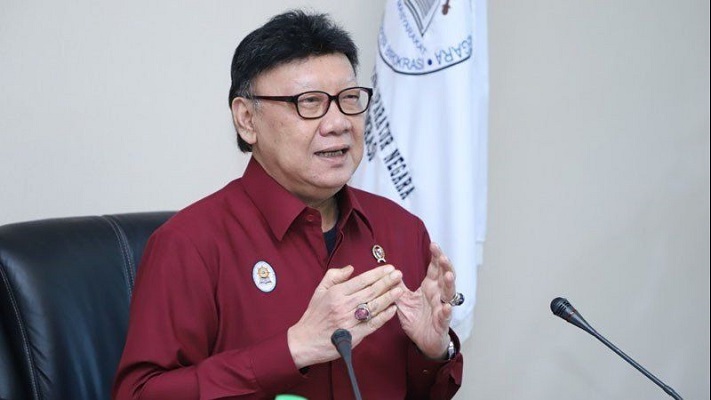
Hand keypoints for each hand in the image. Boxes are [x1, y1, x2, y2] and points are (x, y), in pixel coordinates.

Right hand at [287, 264, 403, 368]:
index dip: (377, 274)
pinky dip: (384, 317)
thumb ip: (334, 276)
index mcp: (336, 293)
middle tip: (399, 274)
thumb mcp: (319, 291)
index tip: (389, 268)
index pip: (361, 280)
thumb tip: (351, 268)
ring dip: (389, 297)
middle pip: (370, 291)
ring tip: (400, 289)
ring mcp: (350, 321)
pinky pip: (373, 324)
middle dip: (387, 282)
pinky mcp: (354, 336)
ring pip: (374, 306)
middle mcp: (344, 306)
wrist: (305, 341)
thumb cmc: (314, 316)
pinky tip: (393, 309)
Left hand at [396, 243, 455, 358]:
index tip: (434, 245)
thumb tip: (390, 271)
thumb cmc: (417, 319)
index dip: (436, 257)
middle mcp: (438, 295)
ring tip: (448, 276)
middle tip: (442, 256)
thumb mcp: (403, 301)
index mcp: (430, 288)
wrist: (423, 341)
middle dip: (445, 266)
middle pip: (445, 277)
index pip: (435, 269)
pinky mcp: (442, 323)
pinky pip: (445, 316)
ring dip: (450, 284)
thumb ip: (398, 287)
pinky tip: (446, 306)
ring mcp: (442, 308)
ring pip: (449, 294)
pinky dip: (446, 311)